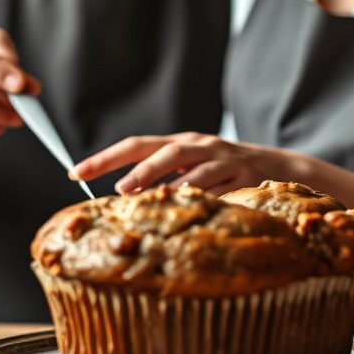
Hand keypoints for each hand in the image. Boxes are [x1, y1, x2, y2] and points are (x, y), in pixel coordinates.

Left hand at [73, 132, 303, 196]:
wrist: (278, 165)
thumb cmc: (222, 171)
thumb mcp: (190, 166)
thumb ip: (159, 179)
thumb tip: (120, 201)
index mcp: (180, 142)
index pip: (136, 145)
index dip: (105, 158)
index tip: (76, 172)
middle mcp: (200, 146)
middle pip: (166, 152)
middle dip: (141, 170)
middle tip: (120, 189)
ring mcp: (225, 160)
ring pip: (195, 171)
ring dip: (173, 186)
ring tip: (154, 201)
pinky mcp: (246, 177)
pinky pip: (223, 192)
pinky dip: (207, 201)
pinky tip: (194, 211)